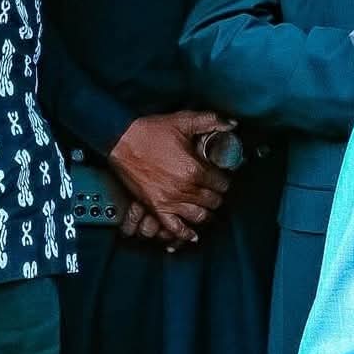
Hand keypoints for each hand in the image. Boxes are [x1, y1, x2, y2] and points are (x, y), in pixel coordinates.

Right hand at [107, 110, 232, 244]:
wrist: (121, 139)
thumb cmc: (150, 131)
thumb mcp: (182, 120)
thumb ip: (210, 120)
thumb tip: (231, 124)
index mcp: (194, 169)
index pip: (222, 184)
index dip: (223, 179)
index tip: (220, 176)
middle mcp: (185, 189)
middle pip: (214, 201)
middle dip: (216, 195)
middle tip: (213, 189)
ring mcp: (170, 200)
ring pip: (199, 216)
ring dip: (206, 211)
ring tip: (205, 205)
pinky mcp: (155, 207)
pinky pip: (174, 228)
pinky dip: (186, 234)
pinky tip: (193, 234)